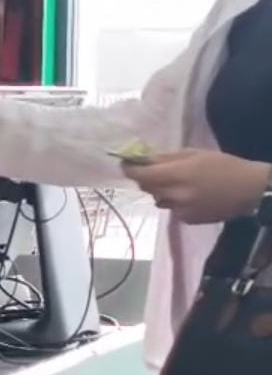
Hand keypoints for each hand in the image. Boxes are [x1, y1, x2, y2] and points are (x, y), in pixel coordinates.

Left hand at [123, 149, 269, 224]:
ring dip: (160, 190)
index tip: (125, 163)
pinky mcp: (188, 220)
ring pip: (157, 199)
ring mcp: (181, 211)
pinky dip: (174, 201)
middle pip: (146, 188)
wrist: (250, 190)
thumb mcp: (193, 154)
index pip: (141, 175)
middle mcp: (176, 195)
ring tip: (178, 182)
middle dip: (145, 178)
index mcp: (177, 175)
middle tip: (153, 169)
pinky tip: (190, 195)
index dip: (129, 169)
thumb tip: (140, 158)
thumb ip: (165, 158)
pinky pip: (171, 209)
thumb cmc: (223, 166)